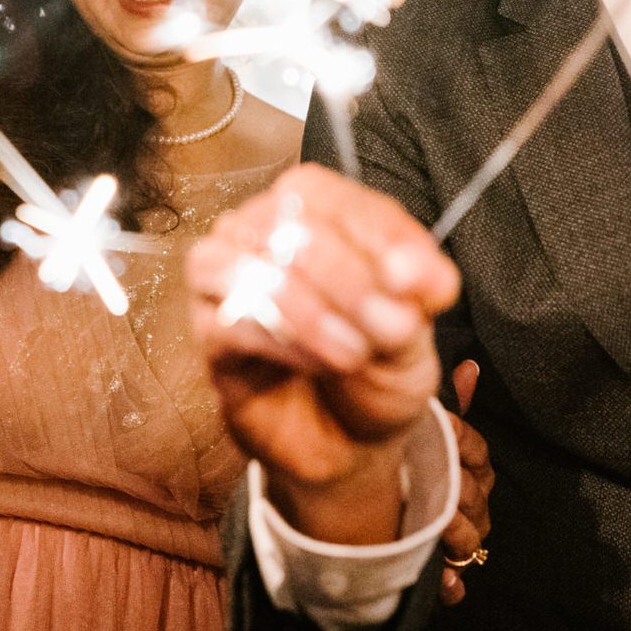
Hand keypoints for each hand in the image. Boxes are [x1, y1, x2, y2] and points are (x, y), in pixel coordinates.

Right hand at [188, 164, 459, 545]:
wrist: (352, 439)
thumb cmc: (379, 361)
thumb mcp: (418, 323)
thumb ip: (420, 290)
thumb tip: (409, 271)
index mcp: (309, 211)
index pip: (314, 191)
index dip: (364, 232)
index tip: (412, 283)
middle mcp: (256, 233)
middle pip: (280, 225)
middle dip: (344, 278)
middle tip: (388, 327)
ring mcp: (224, 282)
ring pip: (246, 268)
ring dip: (310, 312)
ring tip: (355, 354)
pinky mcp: (210, 337)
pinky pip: (230, 324)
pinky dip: (283, 343)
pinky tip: (321, 363)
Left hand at [437, 359, 493, 605]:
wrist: (377, 514)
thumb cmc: (414, 465)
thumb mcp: (427, 432)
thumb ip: (451, 402)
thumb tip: (470, 365)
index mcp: (471, 467)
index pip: (477, 451)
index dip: (461, 442)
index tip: (441, 426)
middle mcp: (472, 501)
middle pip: (474, 495)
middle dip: (455, 491)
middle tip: (433, 482)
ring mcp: (461, 536)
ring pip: (470, 536)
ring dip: (453, 537)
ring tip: (434, 533)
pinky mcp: (446, 568)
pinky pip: (456, 580)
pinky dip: (451, 585)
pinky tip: (445, 587)